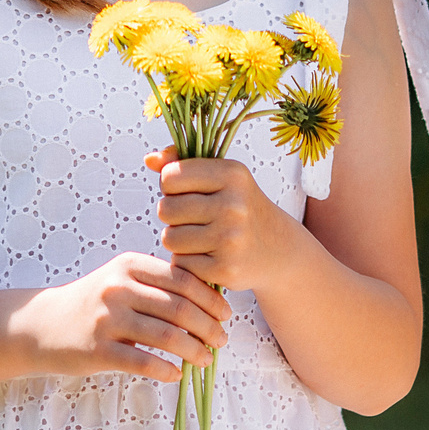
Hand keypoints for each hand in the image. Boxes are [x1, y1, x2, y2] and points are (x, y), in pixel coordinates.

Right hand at [12, 252, 231, 381]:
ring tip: (206, 359)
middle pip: (179, 308)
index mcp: (129, 265)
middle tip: (221, 340)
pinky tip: (176, 374)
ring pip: (166, 336)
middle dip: (208, 327)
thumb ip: (158, 285)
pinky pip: (143, 362)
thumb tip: (210, 302)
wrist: (44, 324)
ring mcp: (107, 319)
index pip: (183, 279)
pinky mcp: (98, 350)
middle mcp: (118, 288)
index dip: (211, 299)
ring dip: (194, 350)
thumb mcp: (122, 281)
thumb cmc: (94, 303)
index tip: (226, 314)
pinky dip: (167, 370)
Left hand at [151, 147, 300, 293]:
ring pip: (170, 238)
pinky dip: (188, 261)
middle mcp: (233, 205)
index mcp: (232, 174)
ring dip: (178, 239)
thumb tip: (149, 160)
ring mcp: (230, 239)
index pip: (170, 177)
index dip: (172, 186)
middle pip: (165, 209)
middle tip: (195, 218)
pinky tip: (209, 255)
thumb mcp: (220, 177)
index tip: (189, 192)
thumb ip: (182, 163)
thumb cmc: (239, 206)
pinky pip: (181, 263)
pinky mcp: (225, 269)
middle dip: (173, 215)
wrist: (279, 248)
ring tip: (200, 236)